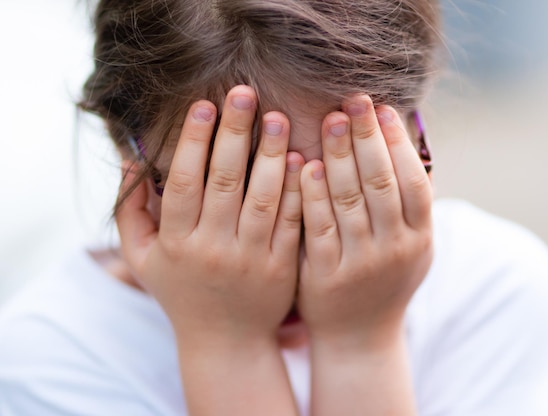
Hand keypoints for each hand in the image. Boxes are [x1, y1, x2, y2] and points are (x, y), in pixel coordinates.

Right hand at [116, 86, 303, 341]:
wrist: (226, 342)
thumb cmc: (180, 294)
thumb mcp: (142, 258)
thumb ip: (129, 210)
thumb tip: (127, 158)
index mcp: (176, 242)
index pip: (185, 181)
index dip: (195, 139)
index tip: (205, 103)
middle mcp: (213, 248)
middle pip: (225, 181)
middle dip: (234, 132)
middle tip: (244, 92)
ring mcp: (250, 258)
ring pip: (263, 198)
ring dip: (270, 154)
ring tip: (276, 117)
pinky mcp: (281, 267)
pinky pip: (291, 222)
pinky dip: (298, 189)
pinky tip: (300, 158)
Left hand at [298, 94, 433, 348]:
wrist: (359, 337)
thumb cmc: (384, 281)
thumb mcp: (412, 247)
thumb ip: (412, 203)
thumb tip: (411, 144)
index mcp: (420, 238)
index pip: (413, 181)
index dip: (398, 143)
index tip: (383, 109)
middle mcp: (395, 250)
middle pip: (381, 183)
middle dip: (367, 138)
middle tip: (353, 100)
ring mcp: (360, 264)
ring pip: (350, 200)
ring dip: (340, 156)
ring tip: (330, 120)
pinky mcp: (326, 274)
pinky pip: (319, 227)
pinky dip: (313, 194)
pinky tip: (306, 164)